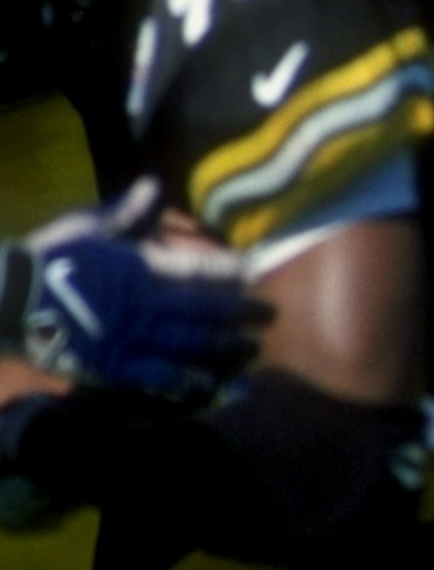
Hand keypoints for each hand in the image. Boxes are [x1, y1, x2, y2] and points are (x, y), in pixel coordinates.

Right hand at [12, 184, 265, 402]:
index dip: (230, 272)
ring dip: (227, 347)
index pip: (198, 270)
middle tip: (271, 315)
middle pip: (205, 310)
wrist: (8, 300)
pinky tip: (216, 385)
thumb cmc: (50, 259)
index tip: (255, 271)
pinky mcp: (115, 366)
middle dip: (241, 313)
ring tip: (254, 350)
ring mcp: (131, 337)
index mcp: (139, 267)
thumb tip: (154, 184)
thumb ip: (127, 214)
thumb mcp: (86, 228)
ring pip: (192, 344)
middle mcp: (143, 304)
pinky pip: (161, 377)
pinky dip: (191, 382)